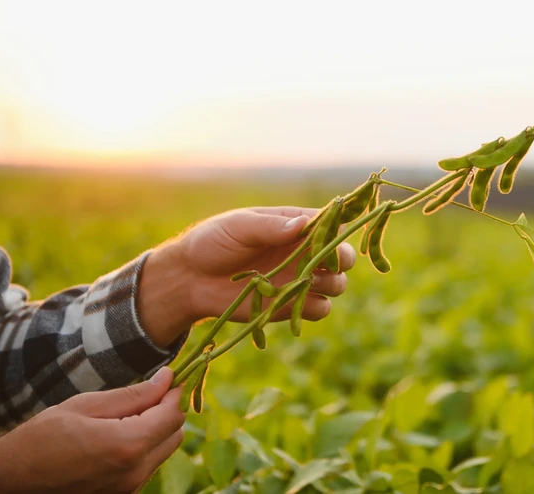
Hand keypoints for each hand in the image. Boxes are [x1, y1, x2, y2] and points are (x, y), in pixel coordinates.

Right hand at [0, 367, 184, 493]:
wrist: (10, 479)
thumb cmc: (42, 437)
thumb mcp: (86, 405)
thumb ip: (134, 394)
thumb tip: (167, 379)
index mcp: (127, 445)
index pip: (173, 415)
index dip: (175, 392)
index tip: (169, 378)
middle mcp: (134, 472)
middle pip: (175, 434)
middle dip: (167, 411)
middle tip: (145, 395)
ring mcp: (129, 488)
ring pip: (164, 451)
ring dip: (155, 430)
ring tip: (125, 416)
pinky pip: (147, 466)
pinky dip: (143, 448)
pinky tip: (117, 436)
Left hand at [137, 206, 356, 345]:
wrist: (191, 279)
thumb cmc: (213, 242)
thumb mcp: (238, 227)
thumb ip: (270, 227)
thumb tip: (303, 225)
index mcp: (293, 225)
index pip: (331, 224)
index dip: (336, 232)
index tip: (328, 240)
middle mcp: (303, 252)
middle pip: (342, 257)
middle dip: (340, 261)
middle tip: (322, 266)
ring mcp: (300, 279)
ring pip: (337, 284)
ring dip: (330, 285)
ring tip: (305, 283)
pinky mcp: (291, 305)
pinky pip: (320, 309)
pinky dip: (314, 307)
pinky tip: (294, 302)